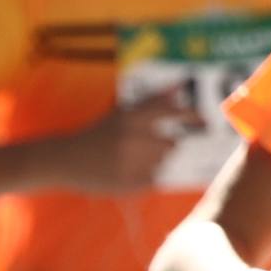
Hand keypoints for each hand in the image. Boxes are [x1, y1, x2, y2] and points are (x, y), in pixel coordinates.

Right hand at [50, 85, 195, 193]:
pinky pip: (153, 179)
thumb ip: (152, 101)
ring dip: (152, 161)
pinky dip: (144, 177)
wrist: (66, 160)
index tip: (205, 120)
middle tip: (141, 146)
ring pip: (162, 163)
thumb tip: (178, 86)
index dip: (191, 116)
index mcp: (131, 118)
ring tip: (127, 159)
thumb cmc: (97, 134)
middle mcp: (134, 139)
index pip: (170, 112)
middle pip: (171, 144)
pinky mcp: (130, 184)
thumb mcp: (121, 114)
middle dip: (162, 146)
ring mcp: (132, 163)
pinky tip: (124, 171)